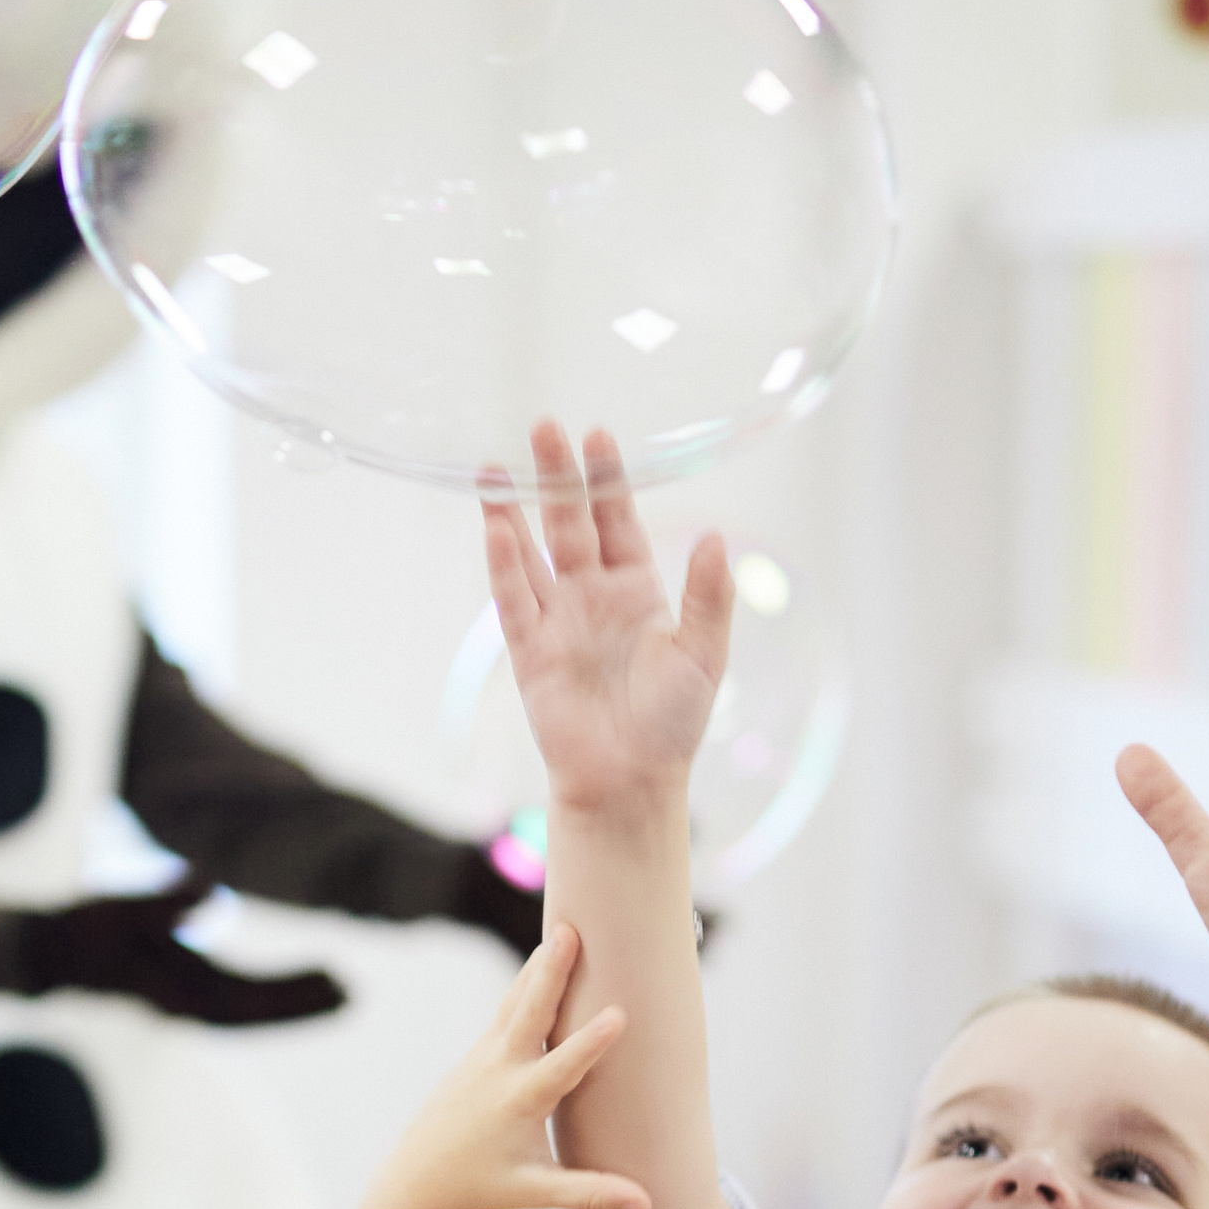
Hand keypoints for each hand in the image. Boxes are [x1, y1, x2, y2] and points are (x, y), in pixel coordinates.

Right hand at [18, 874, 346, 1026]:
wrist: (50, 952)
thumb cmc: (84, 930)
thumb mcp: (120, 907)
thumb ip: (164, 900)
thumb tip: (209, 888)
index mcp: (176, 993)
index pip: (245, 1001)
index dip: (289, 996)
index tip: (328, 984)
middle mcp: (188, 1004)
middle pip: (258, 1012)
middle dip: (302, 1004)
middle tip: (351, 992)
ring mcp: (187, 998)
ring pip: (252, 1009)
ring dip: (293, 1001)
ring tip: (339, 986)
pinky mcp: (186, 987)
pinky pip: (240, 997)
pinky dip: (271, 993)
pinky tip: (300, 982)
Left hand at [371, 926, 648, 1208]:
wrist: (415, 1180)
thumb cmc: (478, 1187)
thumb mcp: (534, 1192)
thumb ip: (590, 1193)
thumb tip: (646, 1206)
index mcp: (518, 1102)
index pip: (561, 1067)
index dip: (590, 1043)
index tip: (618, 1014)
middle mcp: (499, 1070)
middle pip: (529, 1012)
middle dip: (551, 972)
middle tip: (570, 931)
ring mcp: (484, 1056)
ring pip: (515, 1002)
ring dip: (539, 966)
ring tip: (564, 928)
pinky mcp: (477, 1054)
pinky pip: (507, 1010)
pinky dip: (527, 983)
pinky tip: (544, 960)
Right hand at [480, 420, 732, 814]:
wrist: (631, 781)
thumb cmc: (673, 722)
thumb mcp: (703, 653)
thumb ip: (707, 595)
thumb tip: (715, 537)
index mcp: (637, 589)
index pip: (616, 520)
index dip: (606, 479)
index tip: (597, 436)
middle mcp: (592, 596)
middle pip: (568, 523)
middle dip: (556, 476)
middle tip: (542, 427)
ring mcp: (557, 620)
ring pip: (530, 553)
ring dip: (513, 511)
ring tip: (494, 467)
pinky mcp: (529, 651)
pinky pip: (514, 600)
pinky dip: (505, 566)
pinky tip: (497, 528)